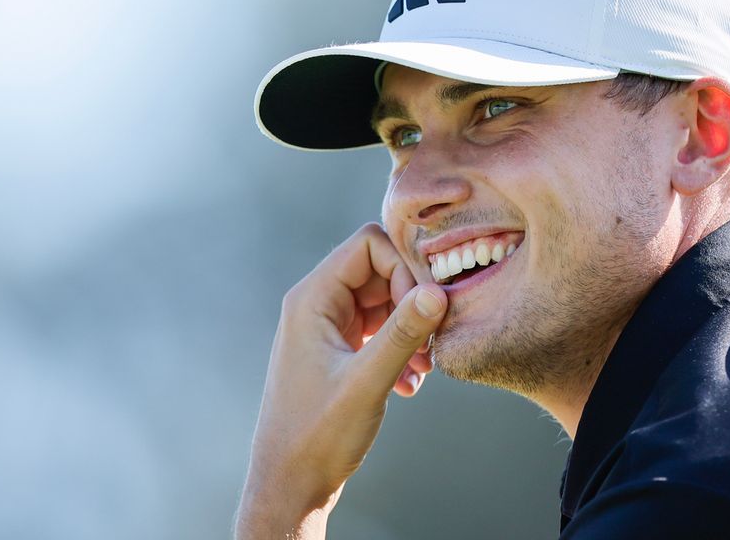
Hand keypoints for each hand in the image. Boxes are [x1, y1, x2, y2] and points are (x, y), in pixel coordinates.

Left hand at [235, 223, 445, 538]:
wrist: (290, 485)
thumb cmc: (316, 436)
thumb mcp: (365, 383)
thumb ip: (402, 334)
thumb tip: (439, 291)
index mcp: (311, 299)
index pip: (368, 245)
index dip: (403, 268)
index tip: (425, 307)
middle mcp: (317, 306)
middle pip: (380, 270)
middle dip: (412, 300)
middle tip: (432, 338)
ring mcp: (329, 329)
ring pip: (385, 302)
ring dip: (411, 328)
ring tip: (423, 366)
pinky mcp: (341, 352)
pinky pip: (381, 330)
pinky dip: (401, 349)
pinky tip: (411, 384)